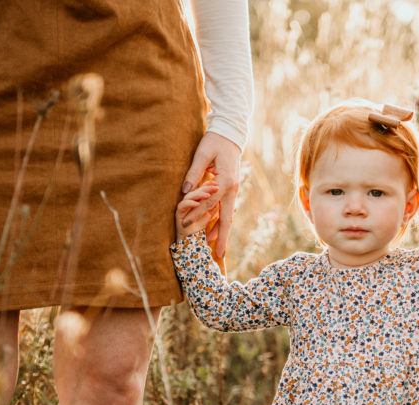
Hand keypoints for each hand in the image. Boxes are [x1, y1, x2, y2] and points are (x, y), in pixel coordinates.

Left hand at [181, 131, 241, 257]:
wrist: (230, 135)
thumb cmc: (214, 142)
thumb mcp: (202, 154)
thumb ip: (193, 173)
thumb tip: (184, 191)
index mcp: (225, 181)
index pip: (209, 203)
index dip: (197, 215)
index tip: (185, 224)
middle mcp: (232, 189)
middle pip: (227, 218)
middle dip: (223, 237)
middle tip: (220, 254)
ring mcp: (233, 190)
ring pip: (228, 216)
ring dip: (222, 232)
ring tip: (216, 247)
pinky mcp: (231, 189)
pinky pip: (227, 209)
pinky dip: (222, 222)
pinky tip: (217, 230)